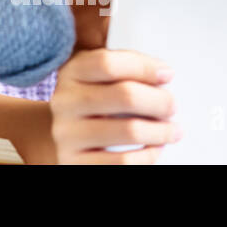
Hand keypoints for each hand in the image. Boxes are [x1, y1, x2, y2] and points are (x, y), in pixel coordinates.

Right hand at [50, 49, 178, 163]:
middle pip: (125, 95)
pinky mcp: (75, 163)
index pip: (108, 63)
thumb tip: (161, 73)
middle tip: (171, 106)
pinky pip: (123, 161)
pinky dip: (148, 156)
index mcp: (70, 73)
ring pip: (130, 130)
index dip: (143, 67)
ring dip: (161, 131)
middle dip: (160, 101)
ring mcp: (67, 134)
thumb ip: (120, 70)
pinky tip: (153, 149)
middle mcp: (65, 102)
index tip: (166, 74)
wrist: (54, 141)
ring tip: (171, 130)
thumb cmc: (85, 106)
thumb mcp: (92, 79)